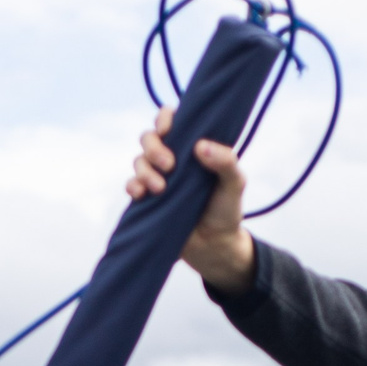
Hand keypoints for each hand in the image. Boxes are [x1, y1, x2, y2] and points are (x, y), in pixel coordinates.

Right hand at [126, 106, 255, 293]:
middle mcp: (172, 158)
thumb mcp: (235, 184)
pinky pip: (131, 184)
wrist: (214, 247)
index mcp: (192, 147)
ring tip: (160, 189)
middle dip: (154, 147)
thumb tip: (200, 146)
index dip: (164, 118)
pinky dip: (133, 186)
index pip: (172, 120)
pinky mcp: (148, 199)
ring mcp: (158, 178)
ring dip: (145, 170)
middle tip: (169, 166)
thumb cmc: (226, 210)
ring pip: (138, 160)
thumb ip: (225, 162)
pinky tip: (141, 195)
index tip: (168, 129)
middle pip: (149, 137)